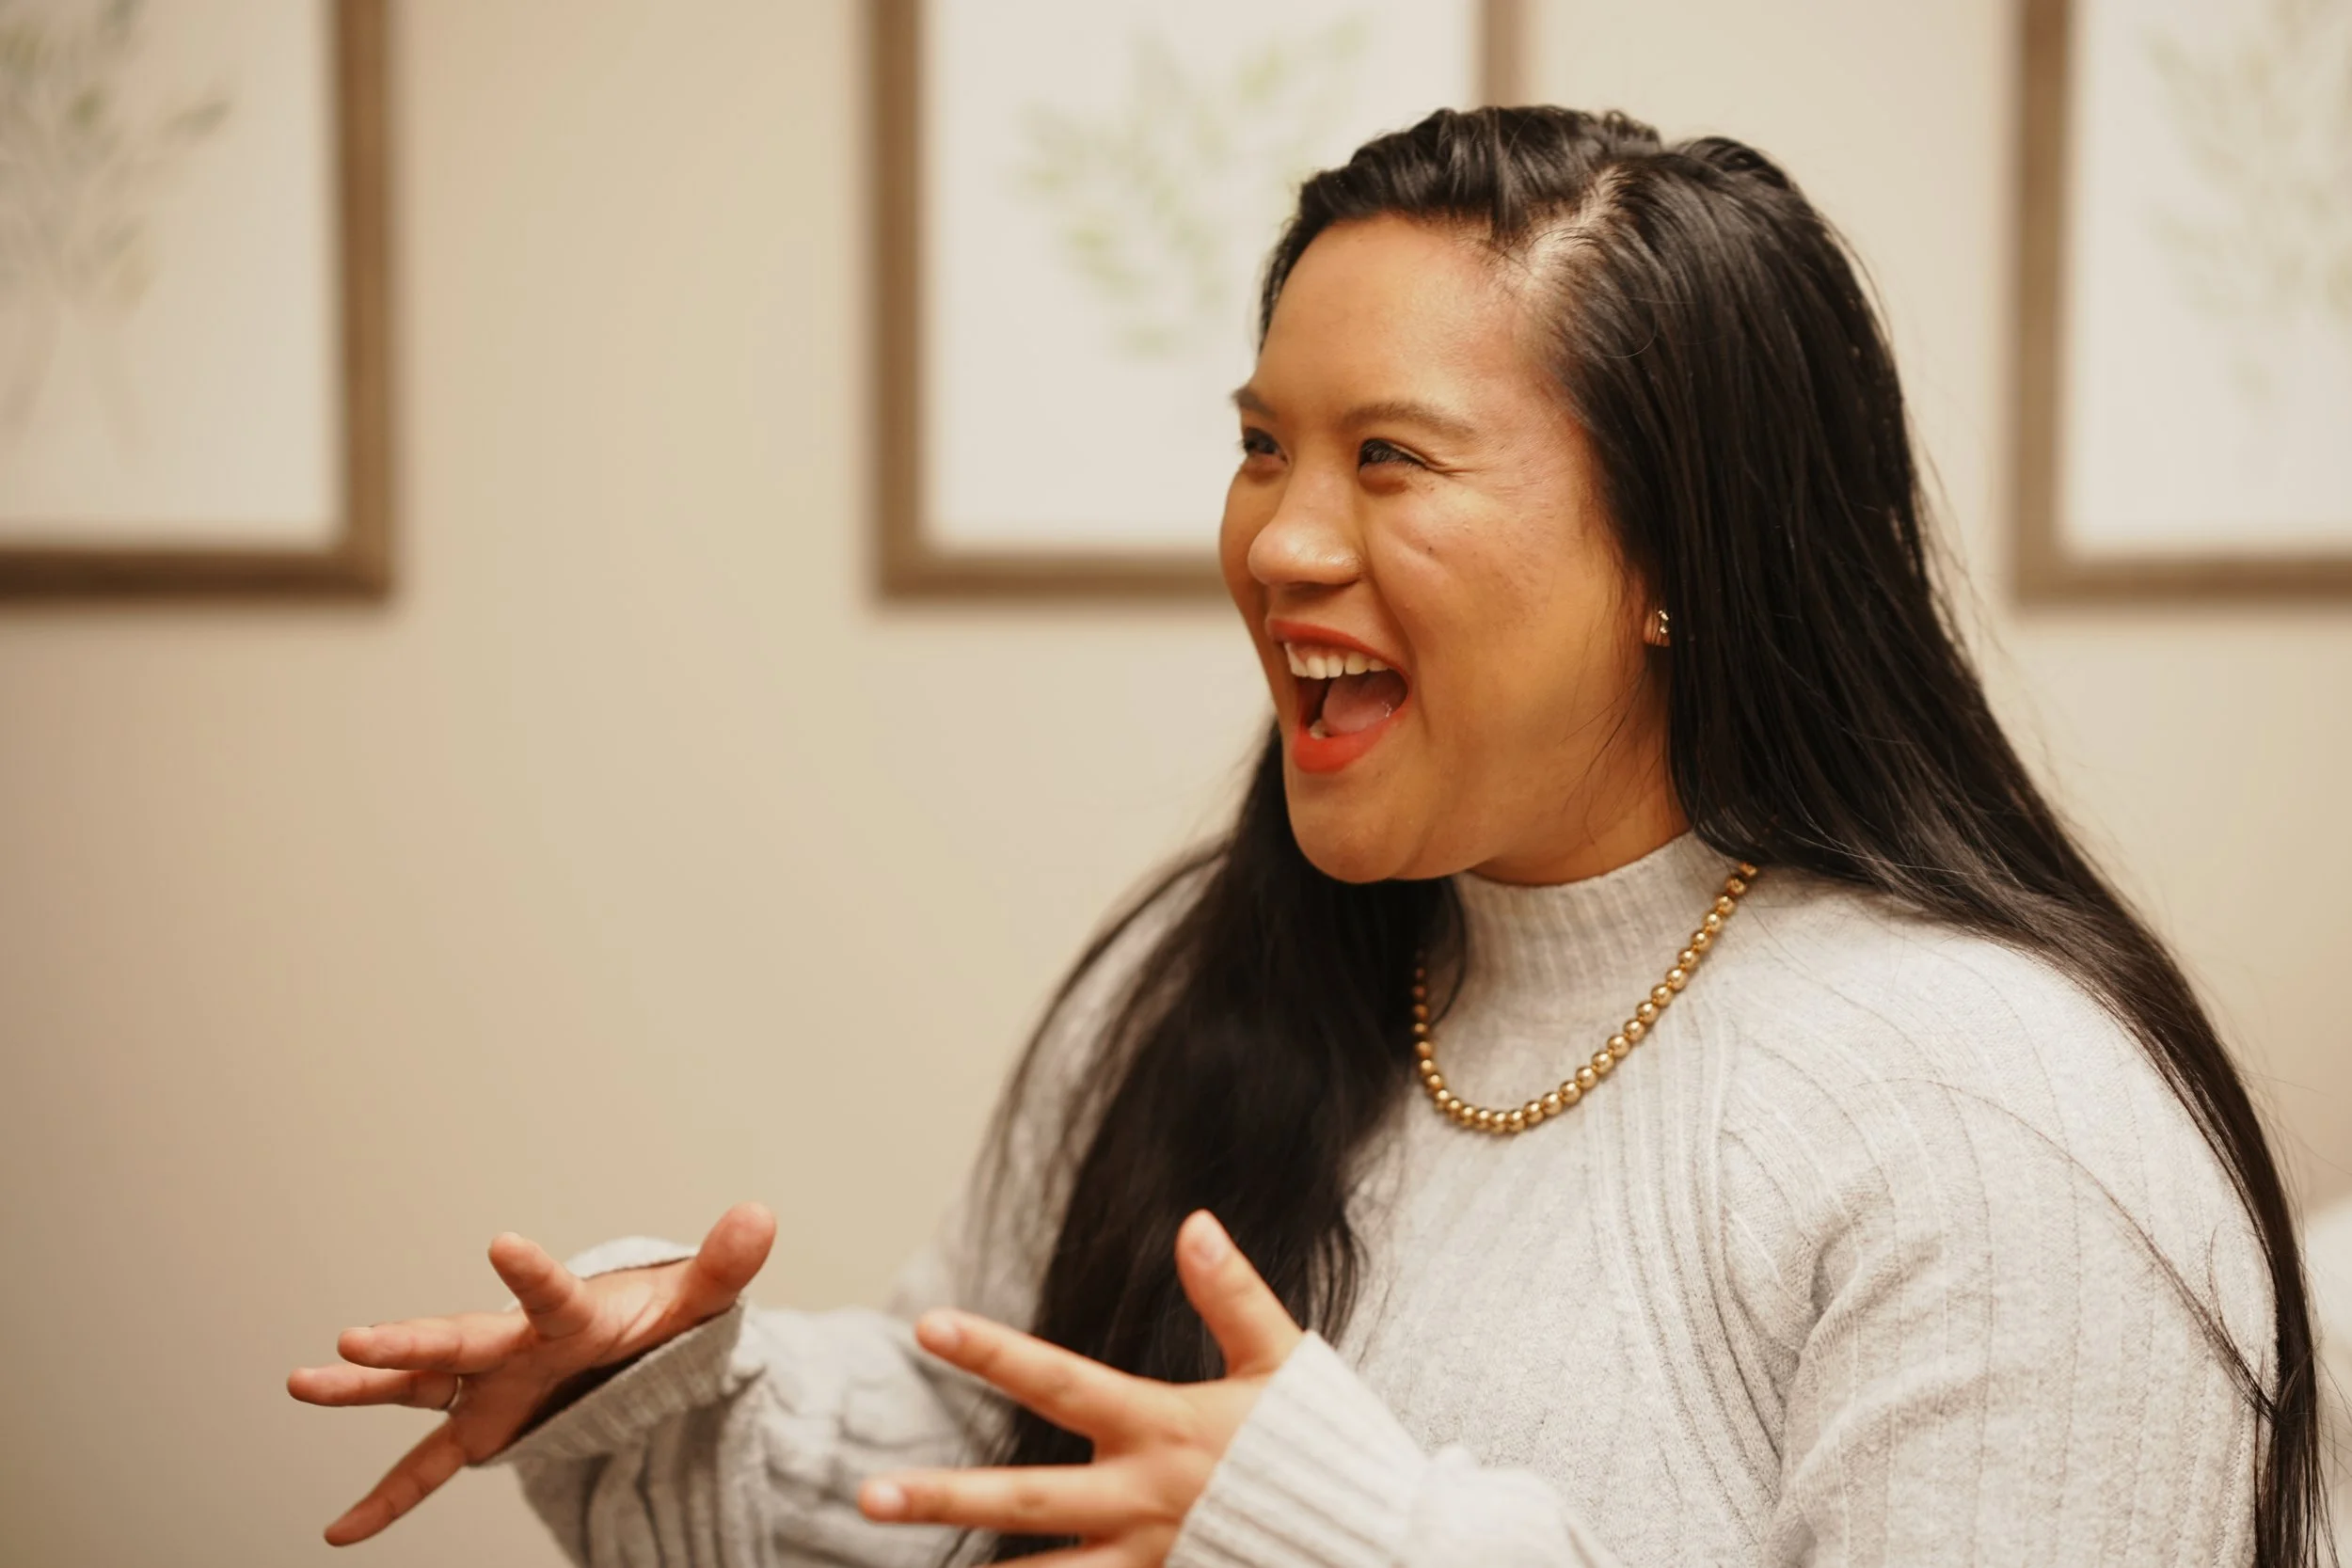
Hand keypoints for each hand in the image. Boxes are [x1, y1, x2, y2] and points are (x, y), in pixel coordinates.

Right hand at [286, 1201, 774, 1545]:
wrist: (629, 1344)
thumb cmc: (654, 1317)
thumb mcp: (697, 1302)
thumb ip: (724, 1266)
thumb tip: (762, 1213)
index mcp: (570, 1314)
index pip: (552, 1293)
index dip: (532, 1273)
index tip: (503, 1243)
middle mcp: (515, 1346)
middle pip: (458, 1342)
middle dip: (408, 1343)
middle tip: (351, 1341)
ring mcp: (490, 1387)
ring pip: (418, 1389)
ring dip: (362, 1391)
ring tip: (300, 1382)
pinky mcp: (483, 1426)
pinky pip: (426, 1466)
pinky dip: (386, 1498)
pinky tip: (339, 1532)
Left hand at [857, 1210, 1302, 1565]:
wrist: (1377, 1548)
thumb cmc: (1326, 1451)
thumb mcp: (1282, 1362)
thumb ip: (1233, 1294)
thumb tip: (1194, 1221)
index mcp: (1163, 1427)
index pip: (1060, 1381)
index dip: (993, 1354)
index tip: (927, 1326)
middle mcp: (1141, 1497)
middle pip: (1026, 1500)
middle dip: (945, 1496)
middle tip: (867, 1493)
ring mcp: (1147, 1558)